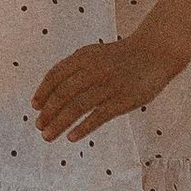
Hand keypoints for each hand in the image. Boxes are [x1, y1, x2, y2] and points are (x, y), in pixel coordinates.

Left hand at [31, 31, 176, 141]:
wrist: (155, 53)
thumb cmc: (121, 57)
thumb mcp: (94, 54)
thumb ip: (75, 68)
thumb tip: (51, 92)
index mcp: (83, 56)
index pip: (55, 75)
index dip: (43, 92)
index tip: (35, 107)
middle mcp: (93, 69)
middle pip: (63, 93)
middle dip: (48, 112)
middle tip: (39, 126)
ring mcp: (108, 85)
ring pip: (77, 107)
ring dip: (59, 123)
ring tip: (48, 135)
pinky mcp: (122, 100)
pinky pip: (98, 116)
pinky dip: (83, 127)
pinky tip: (72, 137)